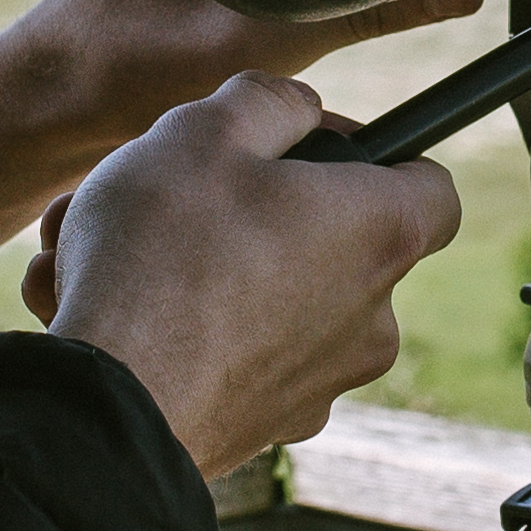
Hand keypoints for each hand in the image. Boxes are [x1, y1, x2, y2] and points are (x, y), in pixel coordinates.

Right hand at [31, 74, 466, 472]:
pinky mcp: (269, 428)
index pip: (431, 186)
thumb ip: (269, 102)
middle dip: (253, 210)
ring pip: (266, 298)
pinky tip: (99, 306)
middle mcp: (373, 317)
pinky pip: (232, 356)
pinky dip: (180, 328)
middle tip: (172, 191)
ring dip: (195, 266)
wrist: (106, 406)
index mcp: (381, 233)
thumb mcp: (205, 131)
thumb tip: (299, 108)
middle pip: (332, 240)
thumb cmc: (161, 258)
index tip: (308, 144)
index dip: (377, 154)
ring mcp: (324, 382)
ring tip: (100, 247)